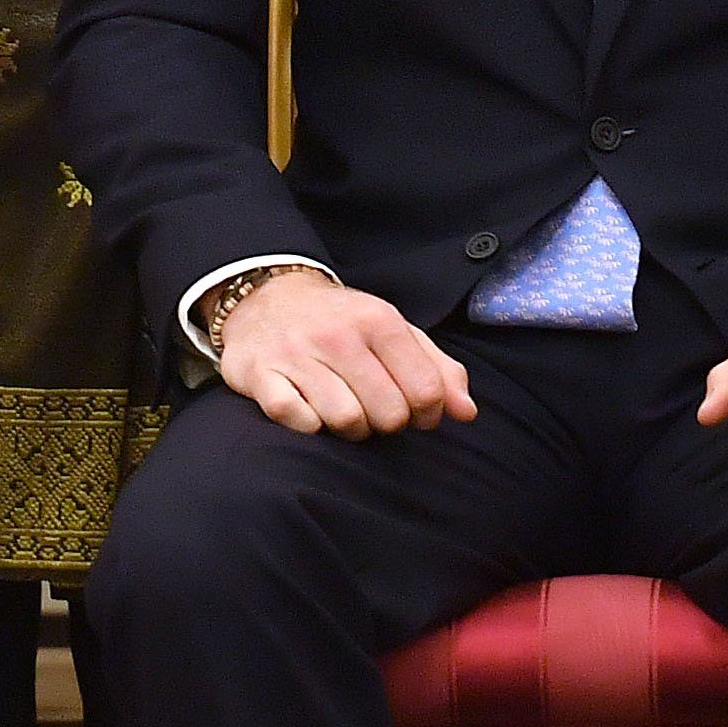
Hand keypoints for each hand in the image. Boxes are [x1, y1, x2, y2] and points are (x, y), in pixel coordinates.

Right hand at [217, 270, 476, 438]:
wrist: (266, 298)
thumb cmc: (342, 324)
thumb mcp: (394, 330)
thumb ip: (438, 369)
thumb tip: (466, 413)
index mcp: (379, 321)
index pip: (426, 391)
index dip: (428, 414)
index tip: (416, 412)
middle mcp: (339, 335)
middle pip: (389, 414)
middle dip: (388, 423)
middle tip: (376, 410)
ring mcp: (297, 354)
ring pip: (345, 421)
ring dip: (350, 428)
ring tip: (345, 410)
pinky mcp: (261, 375)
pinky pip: (297, 420)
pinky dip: (308, 425)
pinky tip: (310, 409)